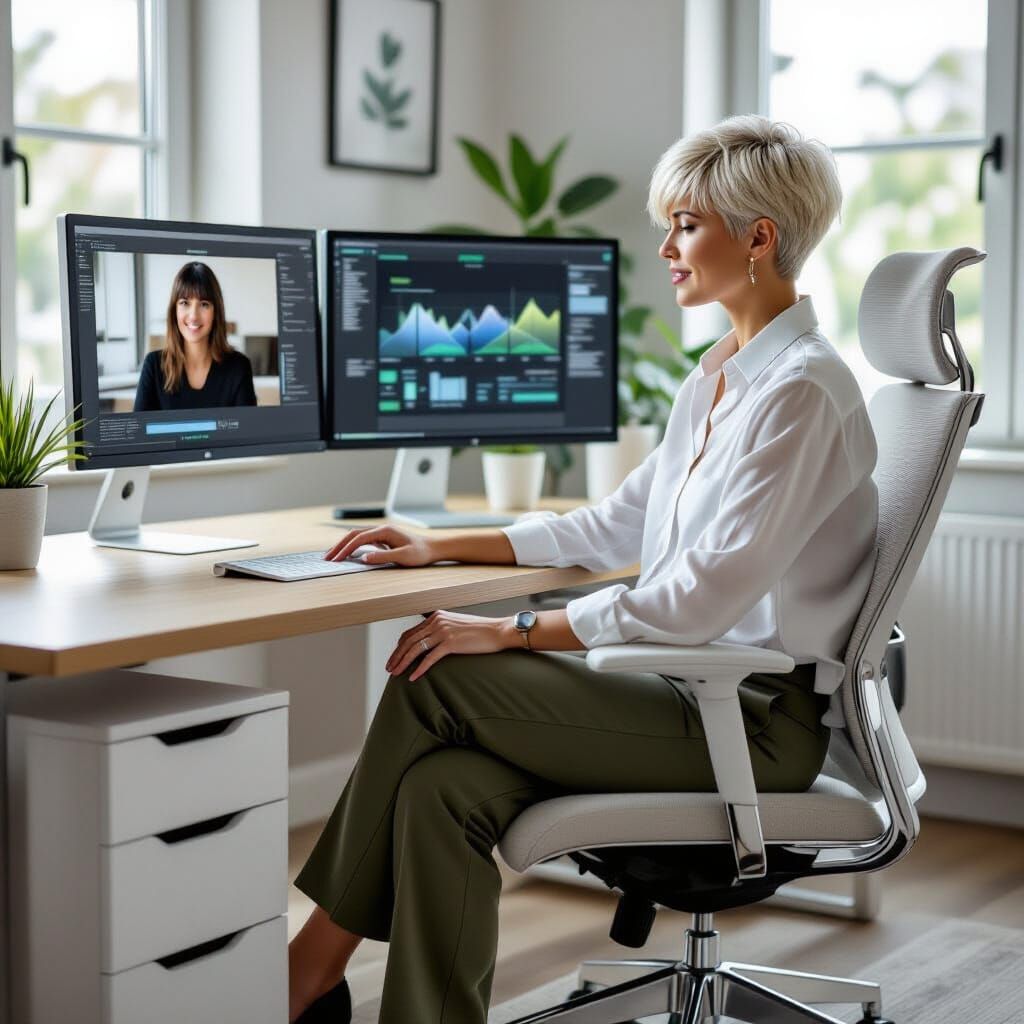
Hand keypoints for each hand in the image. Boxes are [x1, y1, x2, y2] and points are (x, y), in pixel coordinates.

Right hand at [324, 526, 435, 566]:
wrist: (433, 548)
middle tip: (327, 558)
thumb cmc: (421, 553)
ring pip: (357, 536)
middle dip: (339, 546)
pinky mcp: (383, 539)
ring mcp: (382, 533)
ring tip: (332, 556)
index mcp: (385, 531)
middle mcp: (381, 529)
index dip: (346, 549)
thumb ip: (383, 557)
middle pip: (354, 535)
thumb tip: (363, 558)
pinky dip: (352, 546)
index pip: (359, 539)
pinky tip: (347, 554)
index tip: (336, 559)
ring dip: (344, 545)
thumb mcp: (403, 557)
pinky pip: (363, 541)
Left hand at [385, 610, 517, 680]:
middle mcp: (437, 621)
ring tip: (396, 674)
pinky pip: (429, 658)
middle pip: (409, 640)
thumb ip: (442, 631)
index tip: (394, 657)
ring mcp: (443, 631)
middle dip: (396, 656)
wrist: (498, 631)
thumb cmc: (481, 631)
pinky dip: (419, 669)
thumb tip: (430, 644)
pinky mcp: (451, 643)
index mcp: (437, 617)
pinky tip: (413, 677)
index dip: (399, 646)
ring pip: (415, 649)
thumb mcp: (456, 626)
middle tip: (389, 668)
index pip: (411, 632)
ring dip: (403, 663)